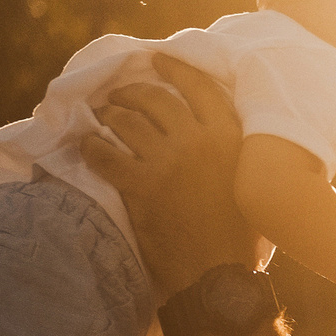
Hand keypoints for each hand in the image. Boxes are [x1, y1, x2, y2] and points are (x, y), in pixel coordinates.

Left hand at [79, 55, 260, 299]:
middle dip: (131, 92)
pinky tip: (88, 148)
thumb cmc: (240, 236)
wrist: (220, 275)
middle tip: (119, 97)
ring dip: (110, 117)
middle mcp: (199, 141)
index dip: (175, 69)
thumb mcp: (248, 181)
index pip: (200, 87)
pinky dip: (92, 148)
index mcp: (229, 138)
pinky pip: (106, 154)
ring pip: (127, 121)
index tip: (158, 60)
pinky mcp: (142, 186)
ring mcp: (169, 162)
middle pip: (156, 98)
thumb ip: (230, 153)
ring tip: (102, 120)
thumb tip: (210, 134)